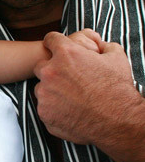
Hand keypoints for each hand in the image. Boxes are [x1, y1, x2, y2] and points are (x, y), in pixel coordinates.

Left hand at [34, 32, 144, 161]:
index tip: (56, 49)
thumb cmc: (118, 90)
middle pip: (41, 66)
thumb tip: (102, 45)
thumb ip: (104, 47)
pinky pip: (45, 108)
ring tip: (72, 99)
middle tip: (68, 80)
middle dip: (51, 71)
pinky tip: (70, 112)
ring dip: (52, 92)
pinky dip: (54, 110)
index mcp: (65, 53)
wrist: (119, 122)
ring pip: (42, 89)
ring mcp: (45, 93)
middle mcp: (50, 71)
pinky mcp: (44, 113)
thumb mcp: (116, 59)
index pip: (50, 39)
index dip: (55, 43)